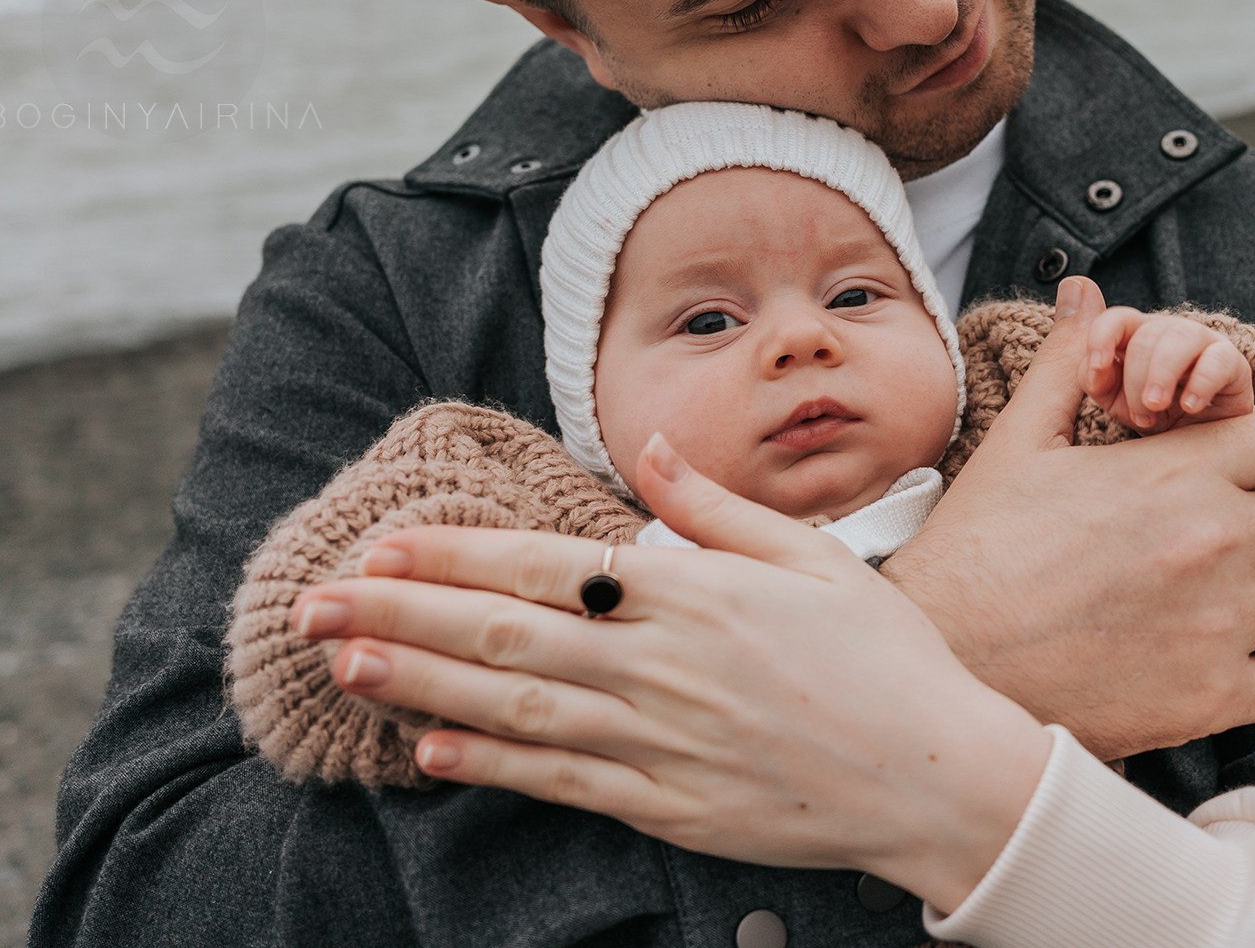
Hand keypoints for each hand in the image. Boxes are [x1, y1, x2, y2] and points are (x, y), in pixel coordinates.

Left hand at [288, 436, 1050, 913]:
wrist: (938, 778)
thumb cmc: (885, 659)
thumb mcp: (817, 558)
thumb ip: (717, 506)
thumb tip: (650, 445)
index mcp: (700, 594)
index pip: (551, 565)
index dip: (459, 552)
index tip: (387, 539)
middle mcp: (667, 667)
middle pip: (509, 635)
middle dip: (404, 612)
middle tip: (316, 599)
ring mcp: (663, 743)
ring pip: (517, 708)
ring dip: (422, 682)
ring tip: (344, 660)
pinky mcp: (668, 809)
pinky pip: (561, 783)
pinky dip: (490, 764)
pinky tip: (427, 745)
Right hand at [885, 277, 1254, 760]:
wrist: (943, 659)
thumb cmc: (979, 546)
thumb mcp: (1021, 443)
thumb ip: (1070, 362)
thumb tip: (1086, 293)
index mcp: (1181, 469)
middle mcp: (1217, 541)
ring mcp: (1220, 624)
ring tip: (1231, 599)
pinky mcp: (1209, 698)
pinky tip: (1204, 659)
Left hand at [1083, 305, 1254, 431]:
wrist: (1201, 444)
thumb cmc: (1154, 416)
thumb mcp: (1116, 402)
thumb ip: (1096, 379)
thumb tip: (1093, 363)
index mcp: (1135, 335)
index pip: (1116, 319)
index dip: (1102, 337)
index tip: (1099, 367)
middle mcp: (1169, 331)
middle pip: (1145, 336)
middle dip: (1136, 378)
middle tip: (1141, 416)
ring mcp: (1203, 342)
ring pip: (1180, 338)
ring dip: (1162, 375)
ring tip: (1157, 408)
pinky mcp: (1233, 362)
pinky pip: (1218, 360)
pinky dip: (1201, 383)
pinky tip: (1189, 407)